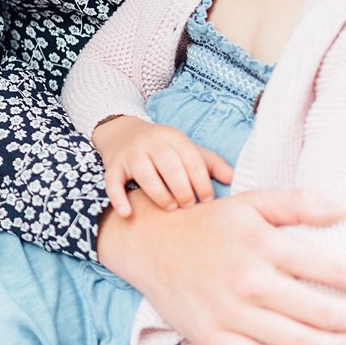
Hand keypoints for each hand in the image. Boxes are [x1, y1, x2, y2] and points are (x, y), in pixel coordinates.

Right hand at [94, 116, 232, 215]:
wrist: (121, 132)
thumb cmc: (162, 147)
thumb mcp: (186, 148)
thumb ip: (210, 162)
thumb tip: (233, 178)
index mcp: (173, 137)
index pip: (192, 160)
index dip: (202, 182)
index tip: (208, 200)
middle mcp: (151, 143)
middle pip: (170, 167)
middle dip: (182, 190)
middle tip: (189, 206)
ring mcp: (131, 154)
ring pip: (145, 175)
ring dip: (159, 195)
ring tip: (170, 207)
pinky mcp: (113, 165)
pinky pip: (113, 182)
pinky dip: (119, 198)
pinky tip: (127, 213)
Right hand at [99, 189, 345, 344]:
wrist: (145, 243)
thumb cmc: (204, 224)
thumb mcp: (248, 204)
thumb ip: (296, 203)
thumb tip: (342, 210)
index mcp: (261, 243)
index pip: (333, 270)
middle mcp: (247, 278)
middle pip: (324, 314)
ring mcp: (228, 310)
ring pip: (300, 343)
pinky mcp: (211, 335)